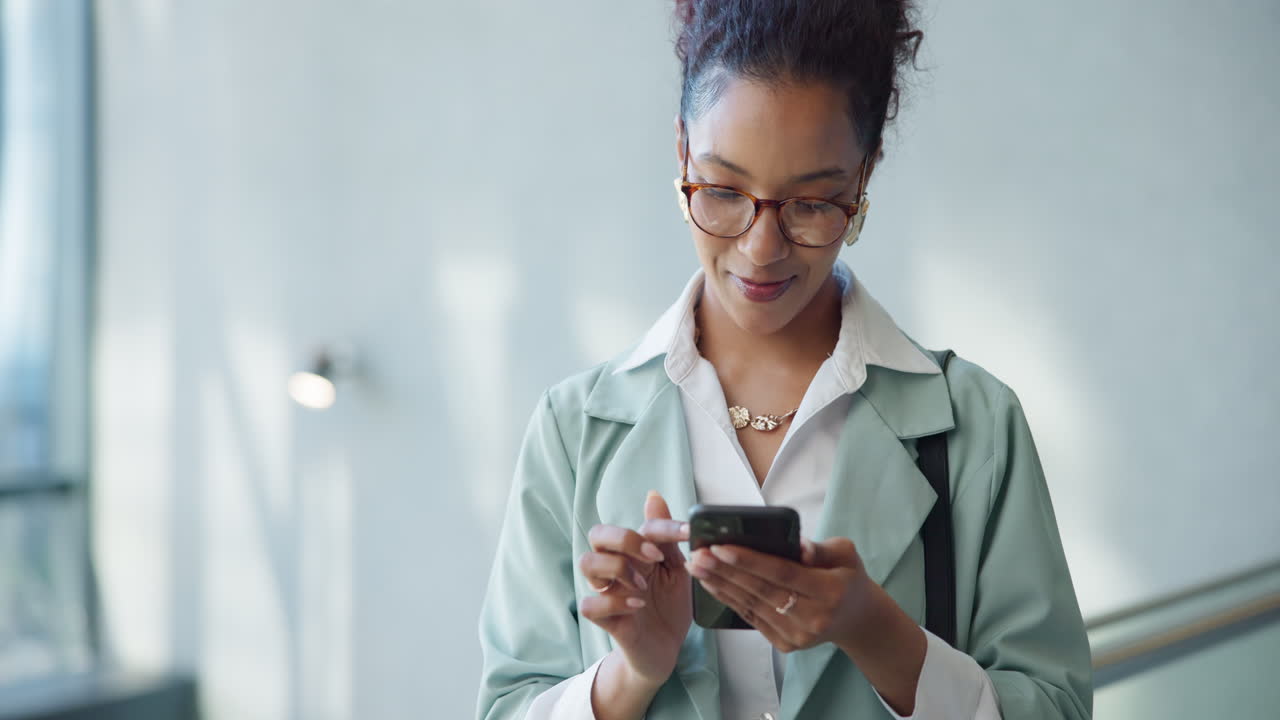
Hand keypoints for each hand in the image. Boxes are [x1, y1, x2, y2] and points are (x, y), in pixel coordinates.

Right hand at [579, 491, 691, 685]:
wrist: (665, 649)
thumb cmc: (668, 606)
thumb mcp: (676, 569)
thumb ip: (666, 537)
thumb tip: (653, 495)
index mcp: (634, 552)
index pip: (638, 526)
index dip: (662, 525)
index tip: (689, 532)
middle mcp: (615, 567)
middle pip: (597, 534)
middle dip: (625, 538)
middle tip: (654, 555)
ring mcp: (607, 591)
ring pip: (586, 562)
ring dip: (617, 567)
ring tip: (643, 585)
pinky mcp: (603, 619)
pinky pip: (590, 604)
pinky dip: (614, 602)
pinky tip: (638, 606)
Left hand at [684, 535, 875, 652]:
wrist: (856, 620)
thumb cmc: (848, 577)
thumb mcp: (846, 554)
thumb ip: (822, 548)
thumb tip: (797, 546)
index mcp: (830, 591)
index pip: (782, 574)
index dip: (749, 561)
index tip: (720, 546)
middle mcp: (813, 618)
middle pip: (761, 591)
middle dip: (725, 571)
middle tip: (698, 554)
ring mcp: (798, 635)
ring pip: (752, 606)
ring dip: (720, 585)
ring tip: (697, 566)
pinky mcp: (785, 644)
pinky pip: (752, 618)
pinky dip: (728, 600)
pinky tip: (711, 584)